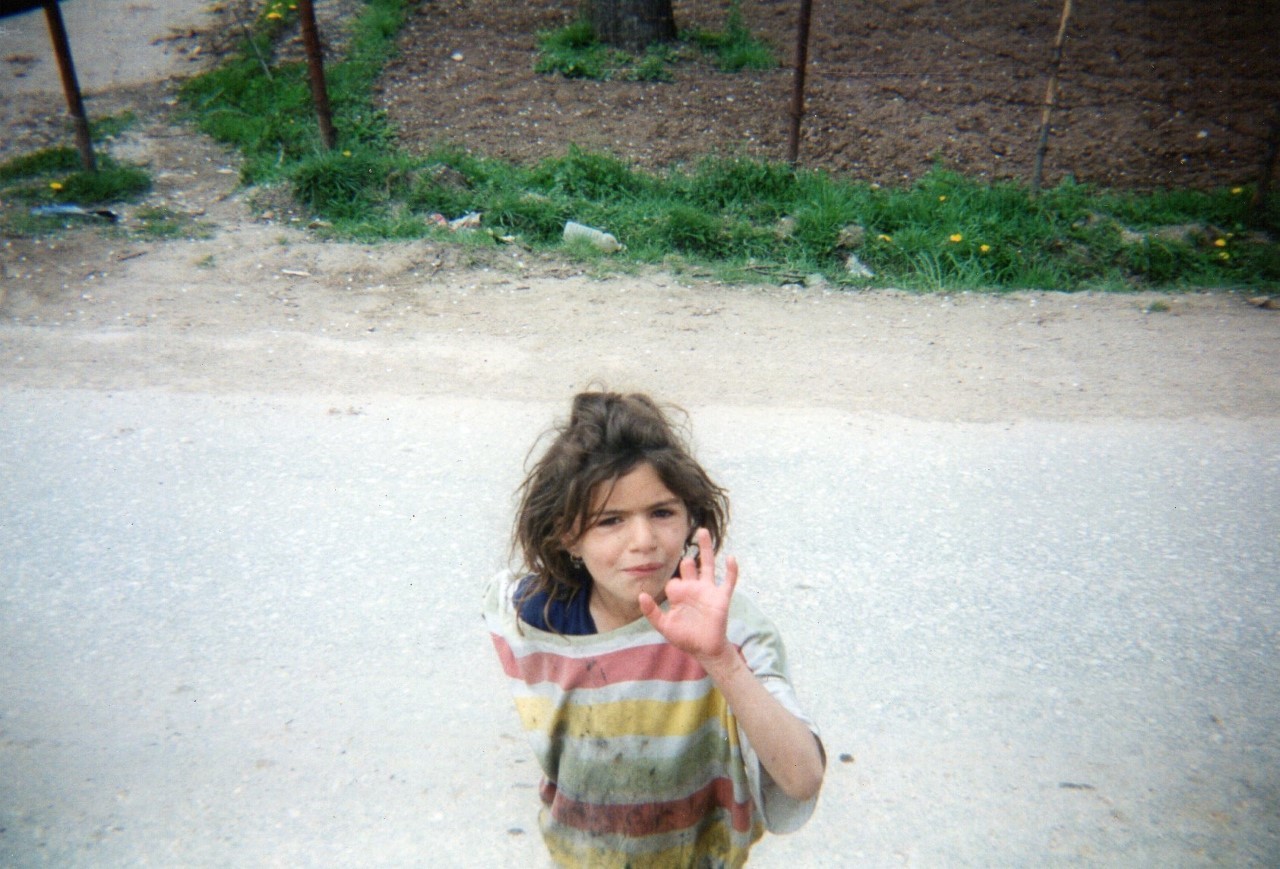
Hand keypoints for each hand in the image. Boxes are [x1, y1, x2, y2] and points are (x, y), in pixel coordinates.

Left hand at [638, 527, 737, 661]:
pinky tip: (731, 558)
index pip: (673, 581)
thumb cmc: (685, 637)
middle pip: (690, 566)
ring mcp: (709, 591)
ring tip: (702, 532)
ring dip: (706, 549)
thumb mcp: (664, 626)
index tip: (670, 593)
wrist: (705, 649)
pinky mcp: (722, 597)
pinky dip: (731, 570)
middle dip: (686, 561)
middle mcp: (694, 588)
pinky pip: (728, 581)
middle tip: (685, 554)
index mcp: (680, 594)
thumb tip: (641, 595)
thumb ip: (652, 612)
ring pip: (708, 565)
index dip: (671, 585)